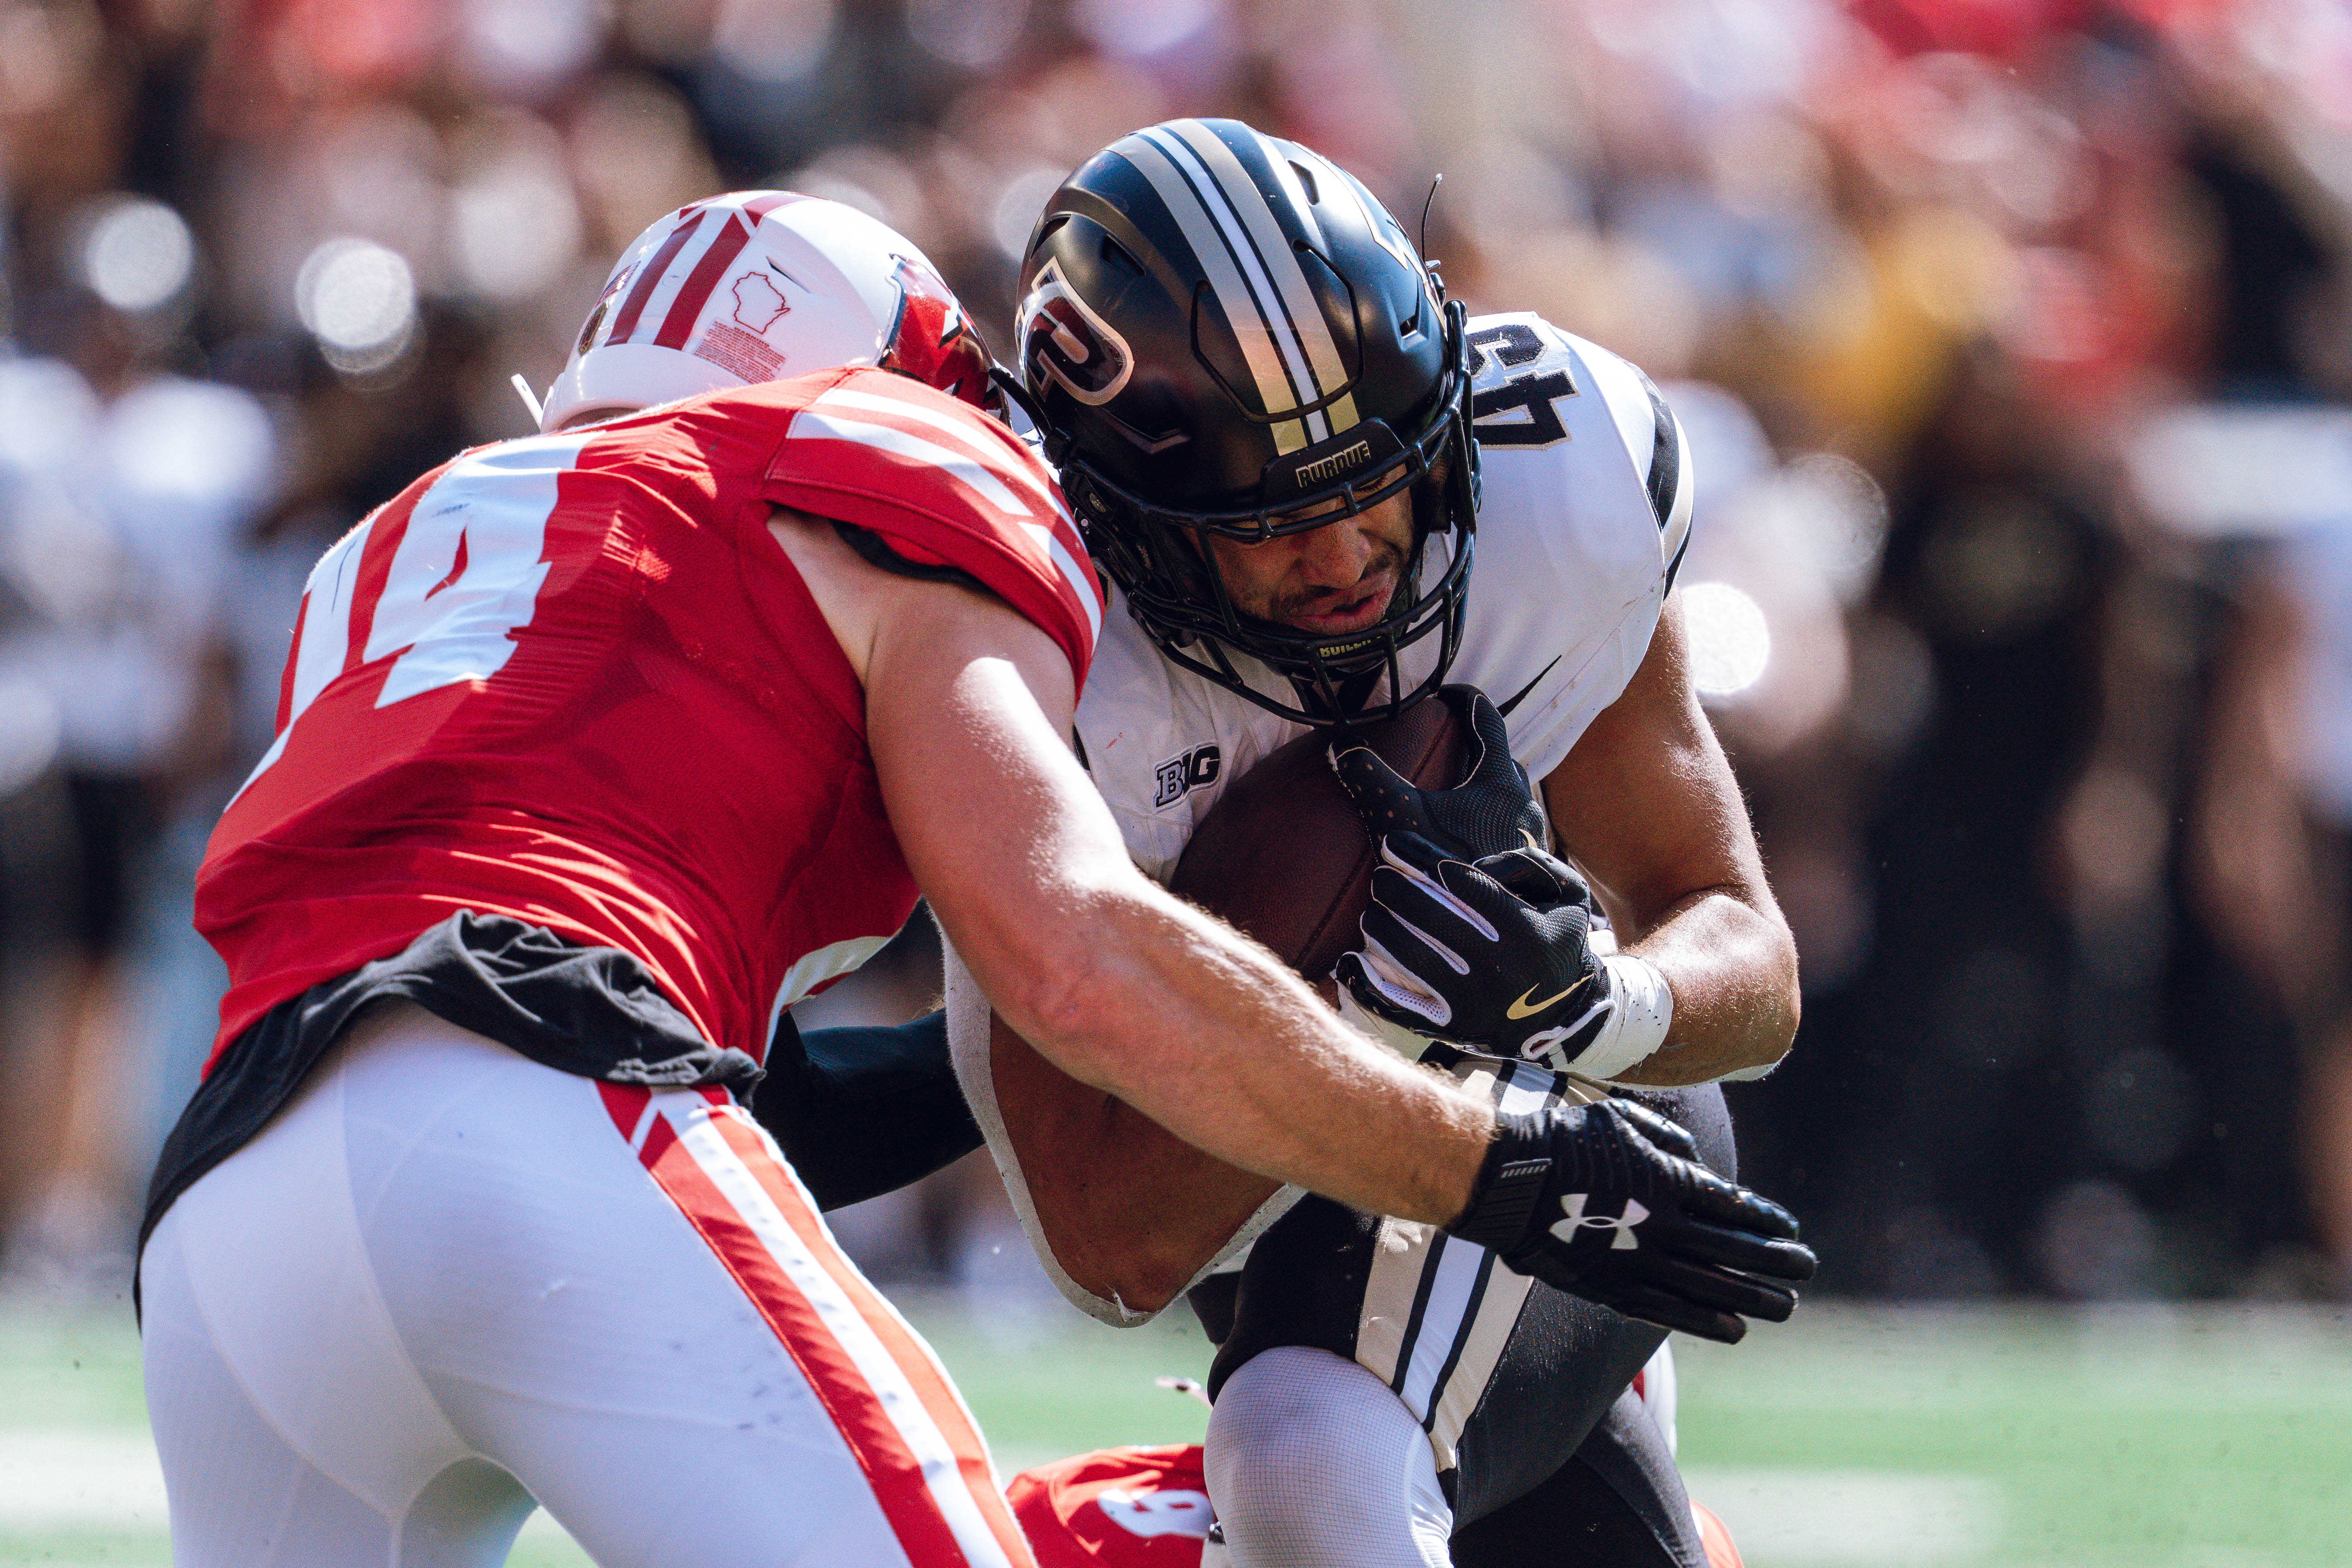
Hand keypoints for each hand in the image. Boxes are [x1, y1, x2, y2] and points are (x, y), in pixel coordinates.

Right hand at [1329, 685, 1544, 861]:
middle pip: (1500, 755)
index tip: (1445, 692)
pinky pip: (1509, 825)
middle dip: (1474, 742)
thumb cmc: (1449, 871)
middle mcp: (1523, 802)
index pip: (1488, 718)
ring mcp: (1530, 836)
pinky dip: (1488, 817)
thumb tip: (1341, 743)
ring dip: (1483, 783)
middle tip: (1446, 736)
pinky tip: (1466, 837)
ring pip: (1508, 793)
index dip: (1465, 698)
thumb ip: (1370, 779)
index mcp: (1499, 780)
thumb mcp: (1400, 820)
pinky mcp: (1527, 865)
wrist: (1489, 936)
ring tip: (1454, 787)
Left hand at [1334, 831, 1613, 1066]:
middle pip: (1427, 915)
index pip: (1459, 882)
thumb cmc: (1557, 942)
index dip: (1419, 857)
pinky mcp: (1451, 1030)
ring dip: (1379, 927)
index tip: (1392, 843)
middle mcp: (1498, 968)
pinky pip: (1398, 1006)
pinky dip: (1366, 984)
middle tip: (1378, 877)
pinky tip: (1348, 961)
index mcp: (1525, 931)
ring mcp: (1472, 1003)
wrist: (1566, 1018)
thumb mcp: (1569, 895)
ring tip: (1372, 912)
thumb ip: (1532, 864)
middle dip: (1393, 889)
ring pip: (1407, 955)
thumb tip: (1481, 864)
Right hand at [1446, 1097, 1815, 1342]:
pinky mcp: (1613, 1288)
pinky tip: (1736, 1329)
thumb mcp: (1623, 1119)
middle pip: (1735, 1251)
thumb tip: (1697, 1163)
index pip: (1735, 1207)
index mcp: (1669, 1181)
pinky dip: (1707, 1321)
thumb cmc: (1566, 1138)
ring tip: (1787, 1307)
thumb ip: (1669, 1141)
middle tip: (1807, 1270)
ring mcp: (1640, 1261)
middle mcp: (1663, 1226)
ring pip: (1712, 1287)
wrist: (1510, 1180)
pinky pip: (1672, 1311)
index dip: (1767, 1221)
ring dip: (1754, 1297)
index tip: (1791, 1231)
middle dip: (1776, 1262)